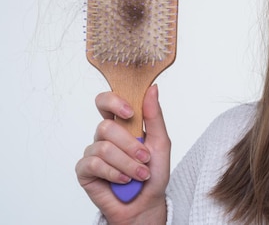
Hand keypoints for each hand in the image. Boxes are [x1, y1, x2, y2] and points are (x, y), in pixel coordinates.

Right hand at [75, 85, 169, 223]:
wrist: (147, 202)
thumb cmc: (154, 172)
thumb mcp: (161, 142)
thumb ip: (154, 116)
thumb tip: (153, 88)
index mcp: (122, 125)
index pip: (106, 102)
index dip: (113, 101)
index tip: (129, 112)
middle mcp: (105, 136)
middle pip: (105, 126)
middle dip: (129, 144)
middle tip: (145, 157)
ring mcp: (93, 153)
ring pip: (103, 148)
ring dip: (127, 163)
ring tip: (140, 174)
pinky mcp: (85, 171)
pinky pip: (94, 164)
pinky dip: (114, 173)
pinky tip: (124, 180)